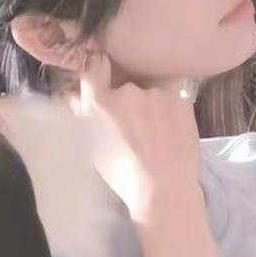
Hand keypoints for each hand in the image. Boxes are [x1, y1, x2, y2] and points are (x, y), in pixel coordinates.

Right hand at [77, 52, 201, 224]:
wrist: (165, 190)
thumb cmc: (122, 174)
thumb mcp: (93, 147)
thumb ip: (83, 116)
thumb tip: (74, 96)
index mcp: (99, 103)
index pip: (94, 66)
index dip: (98, 67)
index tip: (103, 74)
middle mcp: (127, 91)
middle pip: (125, 82)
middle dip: (127, 95)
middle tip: (133, 119)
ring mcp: (156, 93)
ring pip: (150, 89)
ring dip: (150, 101)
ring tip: (156, 128)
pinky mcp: (181, 98)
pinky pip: (171, 95)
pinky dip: (169, 107)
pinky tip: (170, 129)